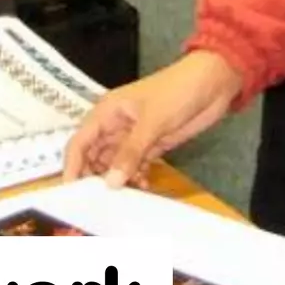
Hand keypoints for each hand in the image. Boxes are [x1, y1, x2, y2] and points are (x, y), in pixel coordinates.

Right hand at [64, 52, 243, 187]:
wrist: (212, 83)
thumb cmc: (177, 92)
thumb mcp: (152, 122)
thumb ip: (130, 153)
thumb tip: (110, 183)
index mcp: (107, 112)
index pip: (80, 142)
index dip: (72, 166)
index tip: (71, 192)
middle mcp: (115, 126)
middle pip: (94, 156)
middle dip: (95, 177)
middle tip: (100, 202)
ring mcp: (134, 136)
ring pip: (115, 164)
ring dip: (118, 180)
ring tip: (126, 196)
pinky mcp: (151, 144)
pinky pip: (135, 166)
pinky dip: (137, 177)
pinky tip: (146, 185)